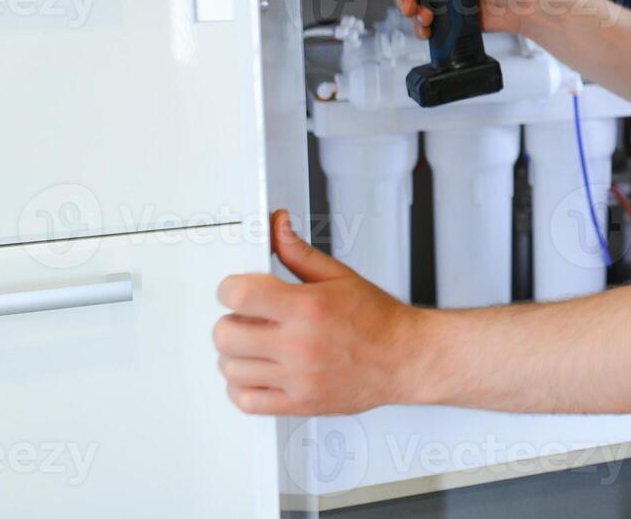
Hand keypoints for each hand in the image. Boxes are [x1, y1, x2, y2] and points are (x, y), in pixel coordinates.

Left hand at [213, 210, 423, 415]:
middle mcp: (299, 345)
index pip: (238, 296)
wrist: (404, 358)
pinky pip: (246, 401)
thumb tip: (277, 227)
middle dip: (230, 321)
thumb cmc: (377, 320)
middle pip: (225, 335)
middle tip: (246, 319)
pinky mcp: (299, 403)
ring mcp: (298, 378)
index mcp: (307, 307)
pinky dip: (242, 388)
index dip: (229, 289)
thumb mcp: (340, 276)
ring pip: (230, 369)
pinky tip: (258, 373)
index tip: (236, 290)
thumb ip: (299, 253)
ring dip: (235, 355)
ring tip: (255, 346)